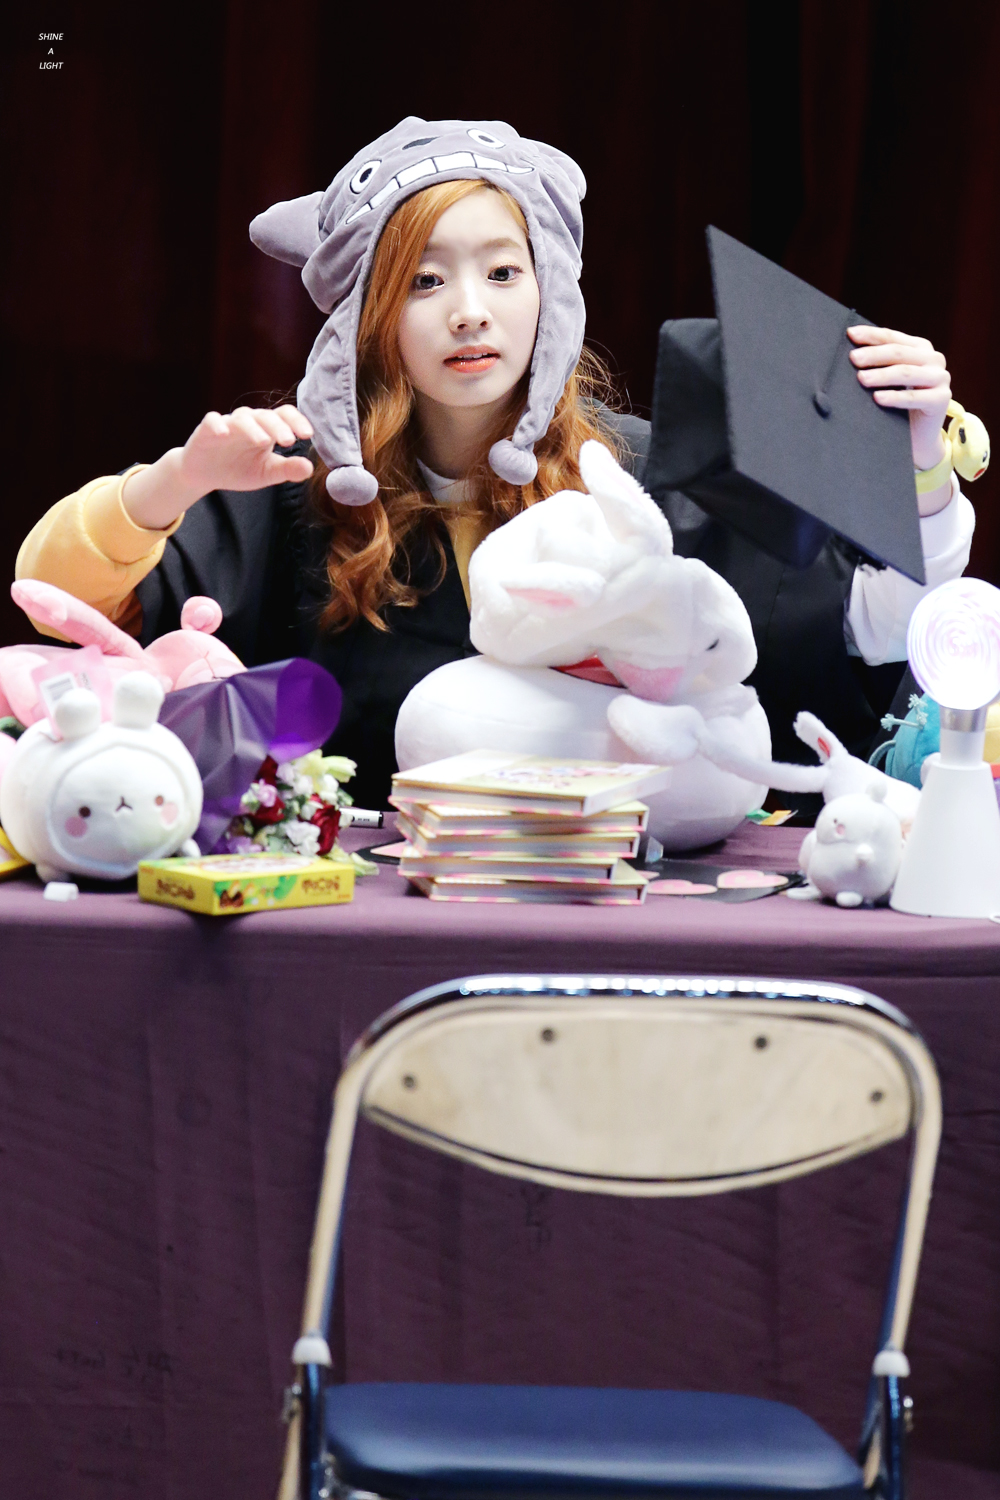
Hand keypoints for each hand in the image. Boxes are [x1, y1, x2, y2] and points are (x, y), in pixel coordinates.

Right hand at [122, 405, 314, 529]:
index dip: (297, 421)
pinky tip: (224, 434)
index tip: (308, 435)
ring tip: (264, 441)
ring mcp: (228, 424)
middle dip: (278, 427)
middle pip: (265, 416)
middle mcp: (249, 422)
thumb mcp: (266, 473)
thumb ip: (287, 470)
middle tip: (289, 441)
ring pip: (242, 418)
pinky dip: (217, 425)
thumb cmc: (239, 469)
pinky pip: (212, 421)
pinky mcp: (206, 430)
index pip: (284, 415)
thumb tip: (310, 469)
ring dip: (253, 428)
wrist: (205, 474)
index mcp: (266, 428)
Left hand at [847, 327, 951, 513]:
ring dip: (882, 375)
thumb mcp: (887, 380)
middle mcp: (933, 360)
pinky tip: (878, 399)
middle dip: (873, 355)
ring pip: (906, 372)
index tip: (850, 335)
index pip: (892, 338)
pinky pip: (915, 397)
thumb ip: (878, 364)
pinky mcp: (941, 399)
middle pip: (899, 353)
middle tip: (853, 359)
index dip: (871, 335)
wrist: (917, 436)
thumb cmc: (897, 405)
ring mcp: (940, 378)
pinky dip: (895, 397)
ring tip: (861, 379)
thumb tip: (849, 353)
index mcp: (920, 348)